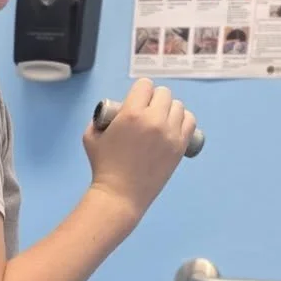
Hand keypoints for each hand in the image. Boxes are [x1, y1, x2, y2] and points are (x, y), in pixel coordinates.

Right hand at [83, 78, 196, 223]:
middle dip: (155, 100)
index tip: (136, 102)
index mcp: (132, 114)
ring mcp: (170, 133)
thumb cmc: (103, 167)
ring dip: (169, 110)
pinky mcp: (180, 146)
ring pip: (178, 106)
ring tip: (161, 121)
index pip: (145, 85)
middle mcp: (154, 120)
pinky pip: (189, 121)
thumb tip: (111, 112)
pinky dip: (182, 121)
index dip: (140, 92)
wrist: (120, 195)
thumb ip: (100, 119)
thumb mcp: (91, 136)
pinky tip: (174, 127)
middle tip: (148, 113)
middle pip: (164, 93)